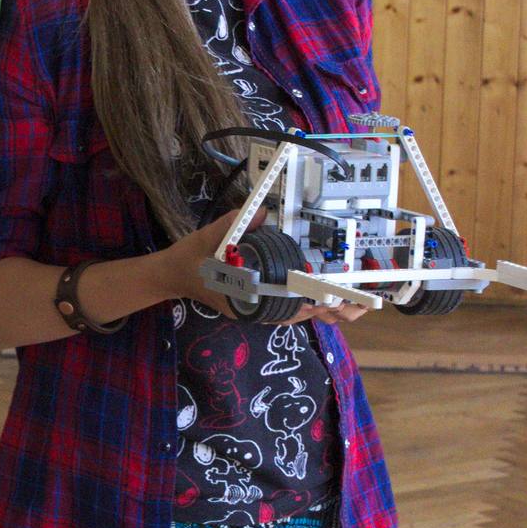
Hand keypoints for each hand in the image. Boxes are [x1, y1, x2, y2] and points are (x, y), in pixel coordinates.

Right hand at [159, 216, 362, 325]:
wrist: (172, 275)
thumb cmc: (190, 259)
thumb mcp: (210, 236)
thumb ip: (236, 222)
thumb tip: (263, 212)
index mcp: (243, 299)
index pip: (284, 304)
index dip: (310, 300)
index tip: (332, 296)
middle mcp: (252, 309)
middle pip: (295, 314)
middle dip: (324, 309)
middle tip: (354, 305)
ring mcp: (253, 310)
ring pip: (292, 316)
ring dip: (318, 310)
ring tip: (347, 306)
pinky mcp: (254, 307)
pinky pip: (283, 312)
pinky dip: (303, 308)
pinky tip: (318, 301)